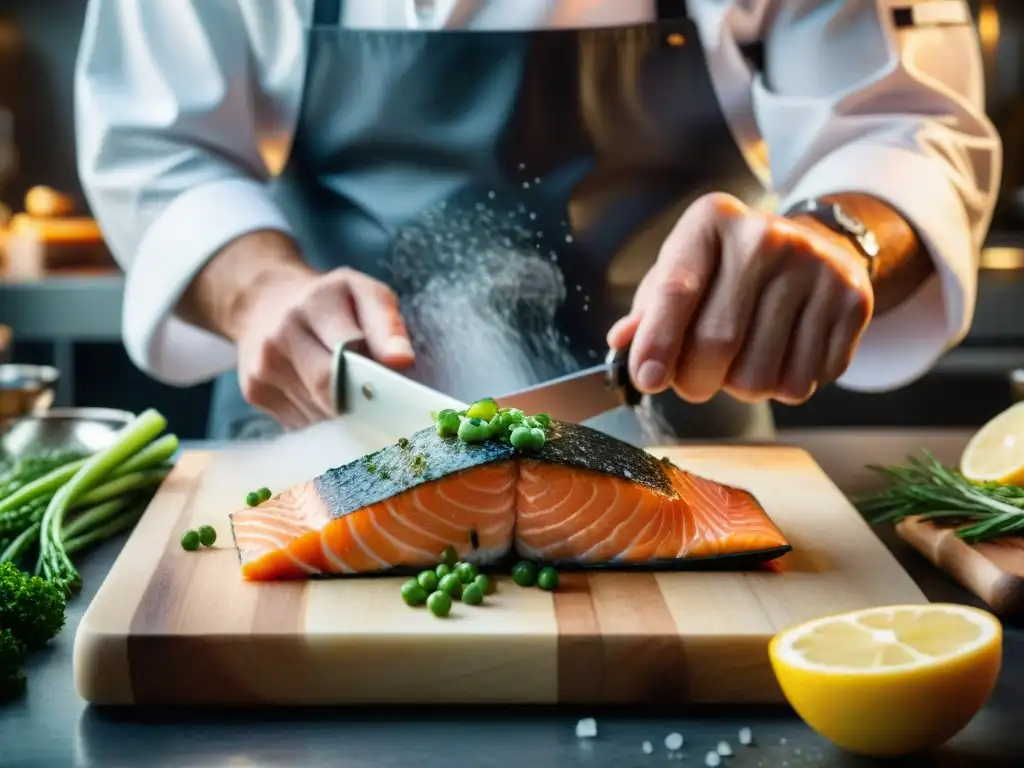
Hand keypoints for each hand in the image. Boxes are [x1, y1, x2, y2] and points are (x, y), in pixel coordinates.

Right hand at [234, 266, 413, 428]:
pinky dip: (321, 421)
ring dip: (343, 416)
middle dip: (361, 405)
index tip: (396, 395)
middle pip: (330, 390)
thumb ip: (387, 324)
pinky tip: (323, 400)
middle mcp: (282, 332)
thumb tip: (400, 361)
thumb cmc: (331, 303)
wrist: (266, 303)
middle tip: (382, 410)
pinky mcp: (254, 391)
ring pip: (317, 414)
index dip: (375, 379)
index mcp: (316, 303)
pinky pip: (301, 425)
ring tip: (352, 396)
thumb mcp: (365, 294)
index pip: (348, 351)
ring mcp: (263, 365)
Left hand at [608, 192, 873, 404]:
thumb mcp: (682, 270)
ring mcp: (817, 268)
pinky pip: (804, 382)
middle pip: (718, 342)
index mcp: (713, 221)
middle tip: (693, 380)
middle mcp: (767, 237)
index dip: (657, 342)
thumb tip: (624, 344)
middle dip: (694, 380)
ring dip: (740, 388)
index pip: (677, 289)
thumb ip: (649, 310)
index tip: (646, 379)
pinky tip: (782, 355)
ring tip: (742, 361)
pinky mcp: (852, 301)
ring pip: (761, 375)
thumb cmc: (729, 267)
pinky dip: (783, 386)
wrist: (814, 245)